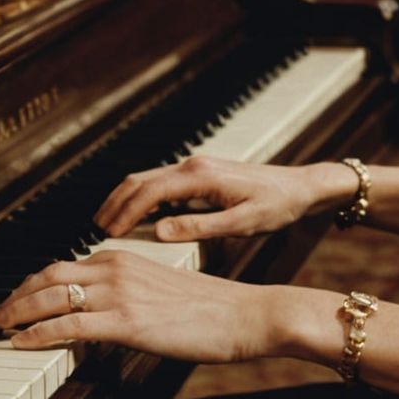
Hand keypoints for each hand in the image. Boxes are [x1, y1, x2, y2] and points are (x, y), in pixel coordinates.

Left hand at [0, 250, 276, 362]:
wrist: (244, 314)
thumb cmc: (211, 309)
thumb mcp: (161, 292)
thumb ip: (129, 295)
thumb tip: (103, 315)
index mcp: (124, 258)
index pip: (64, 266)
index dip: (33, 284)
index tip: (17, 299)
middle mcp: (116, 268)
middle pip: (48, 275)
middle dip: (16, 295)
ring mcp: (120, 294)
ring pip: (51, 296)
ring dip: (18, 312)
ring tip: (0, 328)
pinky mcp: (127, 321)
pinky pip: (69, 324)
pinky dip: (39, 332)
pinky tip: (23, 341)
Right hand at [95, 156, 346, 241]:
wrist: (301, 187)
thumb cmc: (277, 206)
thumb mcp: (242, 223)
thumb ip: (200, 226)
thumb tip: (161, 231)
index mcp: (201, 176)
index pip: (150, 192)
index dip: (126, 212)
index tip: (107, 233)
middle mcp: (194, 165)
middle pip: (141, 180)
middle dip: (116, 203)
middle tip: (97, 229)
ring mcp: (197, 167)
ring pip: (149, 178)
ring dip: (126, 198)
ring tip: (108, 223)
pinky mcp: (201, 173)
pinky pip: (162, 182)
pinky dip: (142, 197)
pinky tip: (137, 216)